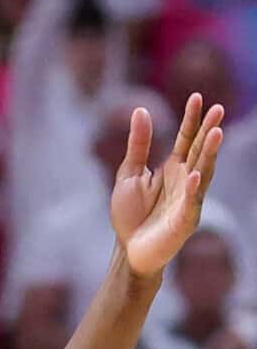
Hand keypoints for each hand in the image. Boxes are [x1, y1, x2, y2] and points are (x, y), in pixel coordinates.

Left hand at [113, 94, 226, 277]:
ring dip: (209, 153)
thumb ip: (139, 145)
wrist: (129, 251)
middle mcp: (186, 180)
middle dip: (208, 131)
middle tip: (218, 109)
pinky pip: (191, 202)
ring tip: (216, 133)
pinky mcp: (185, 220)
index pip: (186, 138)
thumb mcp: (130, 174)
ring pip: (203, 172)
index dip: (192, 119)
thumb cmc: (131, 214)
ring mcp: (189, 199)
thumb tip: (141, 110)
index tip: (197, 97)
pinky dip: (193, 189)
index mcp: (173, 168)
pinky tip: (194, 174)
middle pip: (199, 151)